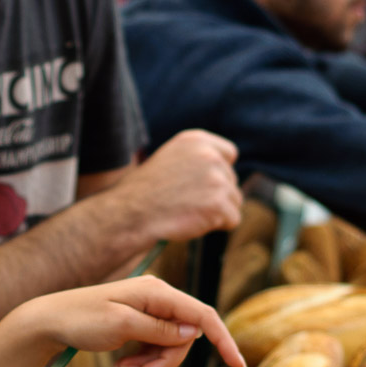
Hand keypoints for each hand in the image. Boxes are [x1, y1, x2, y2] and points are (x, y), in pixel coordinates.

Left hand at [18, 275, 246, 366]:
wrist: (50, 320)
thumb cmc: (82, 320)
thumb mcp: (122, 327)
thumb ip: (161, 329)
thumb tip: (196, 331)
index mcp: (157, 292)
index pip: (203, 315)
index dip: (223, 340)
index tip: (238, 366)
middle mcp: (157, 297)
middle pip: (186, 336)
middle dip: (168, 360)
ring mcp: (149, 309)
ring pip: (171, 344)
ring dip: (153, 362)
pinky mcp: (140, 321)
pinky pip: (155, 345)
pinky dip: (143, 359)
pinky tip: (122, 365)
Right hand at [107, 130, 241, 241]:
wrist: (130, 213)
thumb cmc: (145, 192)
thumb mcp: (170, 160)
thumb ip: (197, 161)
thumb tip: (225, 175)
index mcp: (196, 140)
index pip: (229, 154)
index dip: (220, 171)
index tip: (204, 184)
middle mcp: (209, 155)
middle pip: (232, 180)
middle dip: (216, 195)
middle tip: (187, 203)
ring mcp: (216, 179)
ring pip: (234, 200)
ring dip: (217, 211)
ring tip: (189, 212)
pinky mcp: (219, 204)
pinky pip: (233, 219)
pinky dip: (218, 226)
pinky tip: (194, 222)